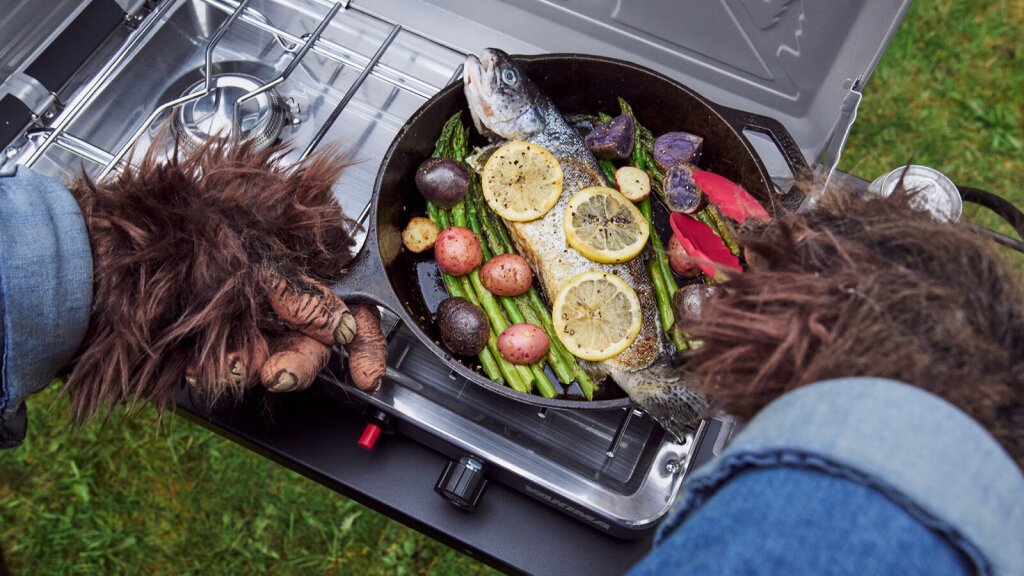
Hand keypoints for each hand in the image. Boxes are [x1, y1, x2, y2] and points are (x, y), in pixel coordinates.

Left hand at [62, 139, 382, 420]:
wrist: (113, 265)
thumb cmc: (187, 242)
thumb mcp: (259, 266)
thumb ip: (306, 300)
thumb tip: (344, 327)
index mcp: (298, 262)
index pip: (350, 304)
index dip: (364, 339)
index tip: (365, 373)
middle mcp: (280, 290)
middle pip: (316, 338)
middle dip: (299, 359)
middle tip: (278, 372)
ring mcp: (252, 316)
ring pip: (280, 358)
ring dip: (257, 366)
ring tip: (228, 363)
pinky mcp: (223, 340)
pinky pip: (241, 366)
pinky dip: (225, 369)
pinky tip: (205, 364)